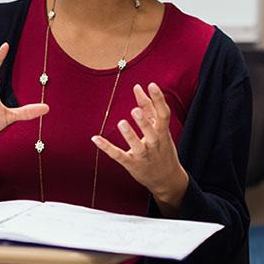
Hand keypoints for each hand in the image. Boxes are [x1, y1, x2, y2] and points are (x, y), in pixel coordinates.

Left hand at [92, 82, 188, 211]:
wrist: (167, 179)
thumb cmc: (162, 149)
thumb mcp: (161, 130)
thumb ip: (150, 109)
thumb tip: (139, 88)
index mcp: (163, 133)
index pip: (163, 115)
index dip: (158, 100)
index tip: (151, 85)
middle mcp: (154, 144)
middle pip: (151, 132)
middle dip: (144, 122)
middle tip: (135, 110)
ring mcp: (143, 156)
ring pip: (137, 146)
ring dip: (129, 135)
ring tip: (121, 123)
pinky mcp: (132, 165)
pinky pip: (119, 156)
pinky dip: (107, 148)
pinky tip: (96, 139)